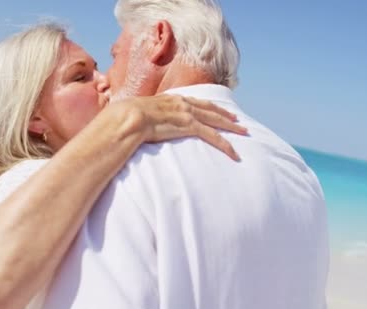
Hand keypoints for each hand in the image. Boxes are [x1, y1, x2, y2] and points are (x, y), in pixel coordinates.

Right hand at [125, 94, 247, 160]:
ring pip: (216, 120)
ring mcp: (187, 113)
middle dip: (225, 114)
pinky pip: (212, 136)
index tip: (216, 109)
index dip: (206, 106)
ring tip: (244, 132)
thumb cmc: (123, 118)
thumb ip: (140, 118)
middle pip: (209, 108)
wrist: (126, 118)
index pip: (193, 102)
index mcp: (169, 99)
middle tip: (238, 120)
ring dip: (231, 127)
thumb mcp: (134, 113)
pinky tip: (233, 152)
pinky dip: (225, 144)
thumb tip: (131, 125)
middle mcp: (181, 103)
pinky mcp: (189, 126)